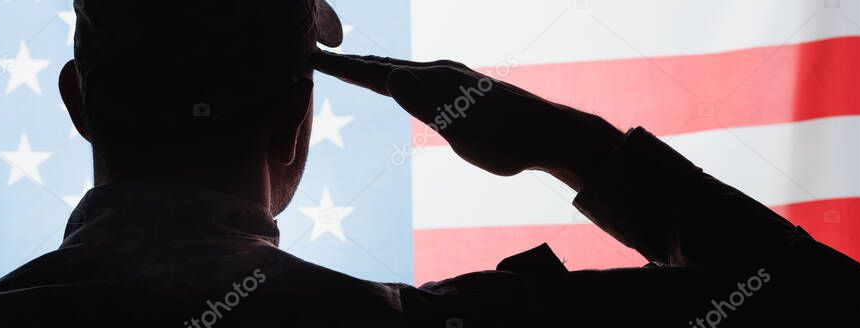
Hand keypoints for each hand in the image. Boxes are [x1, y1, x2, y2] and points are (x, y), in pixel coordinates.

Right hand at [313, 51, 624, 189]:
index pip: (377, 73)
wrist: (549, 134)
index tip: (310, 59)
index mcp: (434, 82)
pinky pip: (418, 80)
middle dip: (350, 64)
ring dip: (373, 69)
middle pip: (385, 66)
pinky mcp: (463, 91)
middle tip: (316, 56)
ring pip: (403, 71)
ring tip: (351, 67)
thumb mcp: (462, 129)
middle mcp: (441, 73)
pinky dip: (397, 77)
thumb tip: (390, 77)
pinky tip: (401, 83)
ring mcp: (453, 80)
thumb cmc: (506, 140)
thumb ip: (426, 104)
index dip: (342, 68)